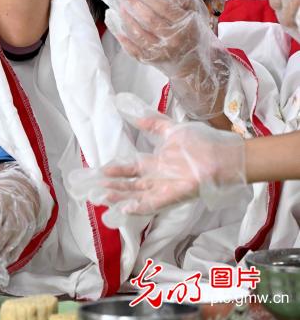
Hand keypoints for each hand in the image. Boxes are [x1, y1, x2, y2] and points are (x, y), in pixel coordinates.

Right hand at [68, 94, 245, 219]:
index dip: (116, 169)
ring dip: (121, 197)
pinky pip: (154, 203)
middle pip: (131, 184)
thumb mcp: (171, 130)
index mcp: (158, 164)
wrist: (224, 155)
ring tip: (103, 197)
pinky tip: (126, 208)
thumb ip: (152, 123)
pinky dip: (140, 206)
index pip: (132, 168)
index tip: (100, 170)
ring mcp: (166, 188)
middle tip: (95, 187)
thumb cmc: (201, 143)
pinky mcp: (174, 195)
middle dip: (114, 186)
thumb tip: (131, 111)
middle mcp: (159, 178)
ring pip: (138, 195)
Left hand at [100, 0, 233, 118]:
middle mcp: (173, 40)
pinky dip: (118, 32)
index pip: (162, 5)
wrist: (193, 64)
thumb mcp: (195, 11)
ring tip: (114, 3)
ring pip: (137, 33)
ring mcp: (160, 52)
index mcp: (185, 24)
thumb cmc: (191, 31)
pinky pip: (130, 47)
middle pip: (148, 19)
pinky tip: (111, 18)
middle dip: (130, 2)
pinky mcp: (149, 60)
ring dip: (123, 17)